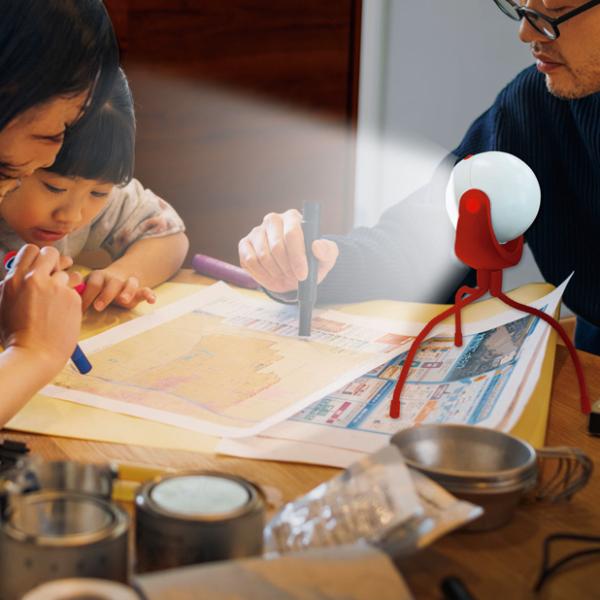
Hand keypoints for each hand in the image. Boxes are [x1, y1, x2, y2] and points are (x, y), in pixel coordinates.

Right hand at [0, 245, 81, 374]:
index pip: (30, 250)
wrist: (34, 354)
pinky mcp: (71, 297)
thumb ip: (13, 286)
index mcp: (13, 280)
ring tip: (62, 295)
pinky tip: (66, 309)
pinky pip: (76, 288)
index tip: (41, 265)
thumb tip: (20, 274)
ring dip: (67, 280)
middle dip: (55, 260)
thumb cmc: (16, 336)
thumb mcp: (4, 305)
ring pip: (67, 271)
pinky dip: (73, 296)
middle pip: (51, 253)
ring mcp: (55, 287)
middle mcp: (34, 279)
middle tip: (57, 270)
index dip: (37, 256)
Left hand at [81, 269, 155, 311]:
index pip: (92, 283)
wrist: (120, 275)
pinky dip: (149, 294)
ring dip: (127, 291)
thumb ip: (78, 292)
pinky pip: (146, 290)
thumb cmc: (99, 289)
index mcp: (99, 276)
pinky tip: (152, 300)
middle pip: (112, 282)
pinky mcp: (139, 290)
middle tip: (99, 307)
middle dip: (105, 295)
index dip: (86, 295)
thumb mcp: (87, 287)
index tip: (80, 309)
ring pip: (130, 283)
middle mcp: (114, 278)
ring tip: (124, 300)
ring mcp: (127, 283)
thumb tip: (61, 300)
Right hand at [239, 209, 338, 292]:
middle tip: (294, 278)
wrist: (295, 271)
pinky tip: (272, 277)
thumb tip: (317, 246)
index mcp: (293, 218)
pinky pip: (249, 261)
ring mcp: (257, 231)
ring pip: (262, 256)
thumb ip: (327, 251)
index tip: (303, 275)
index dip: (297, 257)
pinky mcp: (245, 244)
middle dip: (286, 267)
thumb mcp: (326, 259)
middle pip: (276, 246)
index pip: (292, 234)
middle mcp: (273, 220)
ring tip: (285, 276)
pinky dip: (262, 274)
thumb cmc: (311, 261)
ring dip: (275, 272)